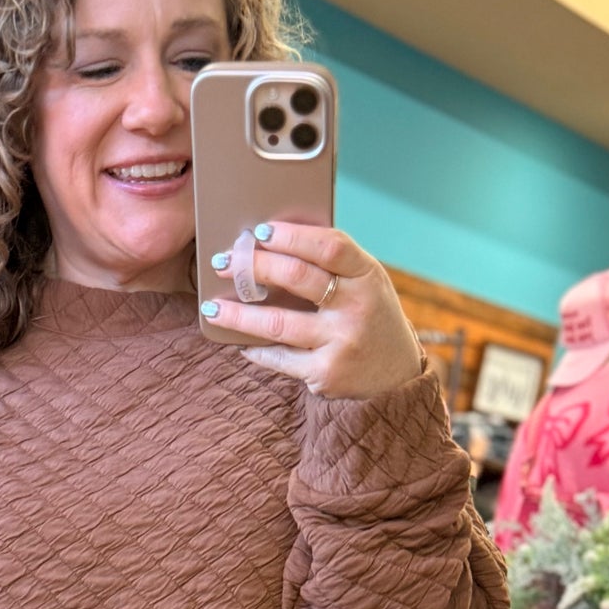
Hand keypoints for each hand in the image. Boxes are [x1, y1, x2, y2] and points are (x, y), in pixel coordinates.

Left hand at [202, 223, 423, 397]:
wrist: (396, 376)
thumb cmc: (370, 318)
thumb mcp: (366, 283)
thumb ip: (333, 265)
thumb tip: (272, 243)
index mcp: (367, 275)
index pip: (328, 246)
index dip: (291, 236)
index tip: (259, 232)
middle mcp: (356, 307)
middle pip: (297, 277)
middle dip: (254, 266)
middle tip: (224, 263)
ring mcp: (341, 342)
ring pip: (278, 323)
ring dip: (238, 314)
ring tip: (212, 307)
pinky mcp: (325, 374)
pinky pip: (279, 358)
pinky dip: (256, 349)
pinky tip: (240, 342)